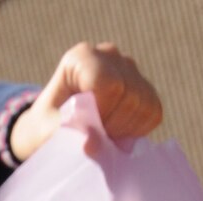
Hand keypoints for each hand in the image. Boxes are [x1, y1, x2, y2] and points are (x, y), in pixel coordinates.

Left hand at [10, 43, 162, 160]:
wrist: (54, 128)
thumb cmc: (48, 127)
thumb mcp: (49, 132)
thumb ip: (70, 134)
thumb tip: (93, 144)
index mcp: (82, 57)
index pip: (108, 83)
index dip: (102, 113)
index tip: (85, 127)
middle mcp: (109, 55)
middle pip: (129, 95)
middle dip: (112, 125)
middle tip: (93, 135)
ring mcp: (130, 69)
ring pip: (144, 105)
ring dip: (124, 130)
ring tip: (103, 134)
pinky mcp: (144, 88)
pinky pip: (153, 114)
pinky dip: (136, 131)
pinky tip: (117, 133)